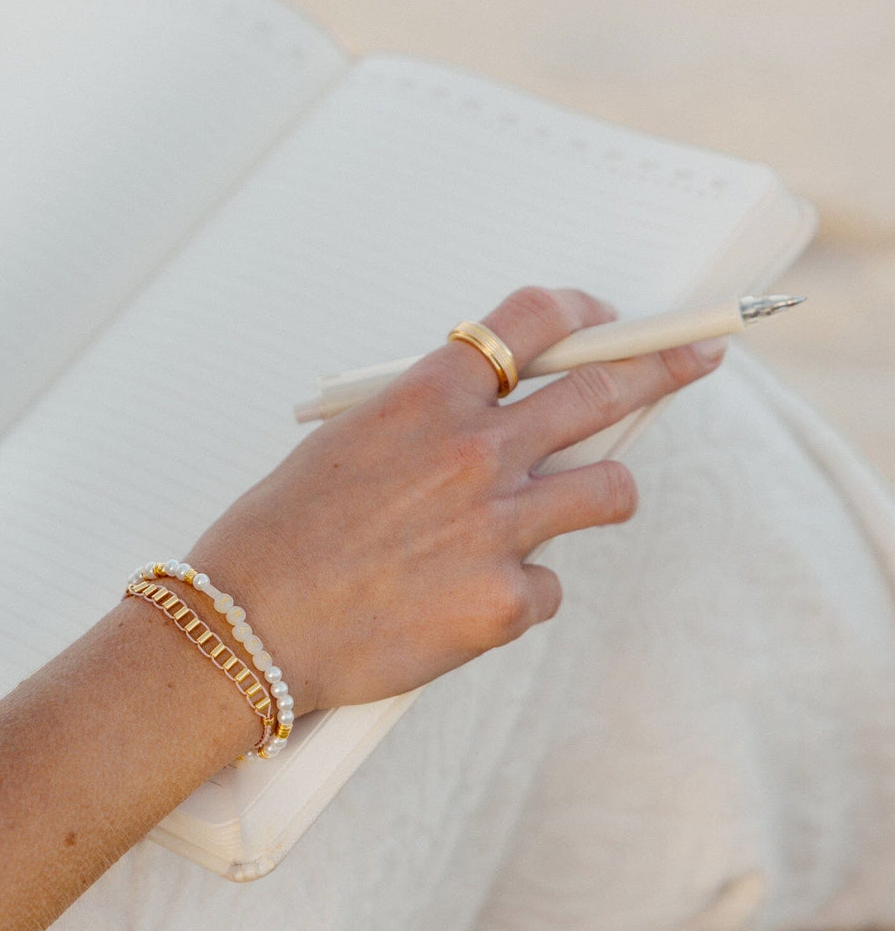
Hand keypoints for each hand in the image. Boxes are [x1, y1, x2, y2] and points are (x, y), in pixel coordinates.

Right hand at [187, 287, 725, 714]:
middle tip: (694, 358)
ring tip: (579, 504)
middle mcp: (473, 452)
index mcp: (425, 398)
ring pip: (610, 490)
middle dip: (660, 367)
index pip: (533, 320)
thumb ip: (430, 422)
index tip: (605, 319)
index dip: (583, 313)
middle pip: (601, 391)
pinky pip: (548, 585)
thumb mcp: (351, 444)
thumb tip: (496, 415)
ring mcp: (496, 528)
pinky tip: (469, 601)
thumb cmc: (282, 532)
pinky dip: (521, 590)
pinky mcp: (502, 604)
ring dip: (602, 491)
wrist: (245, 626)